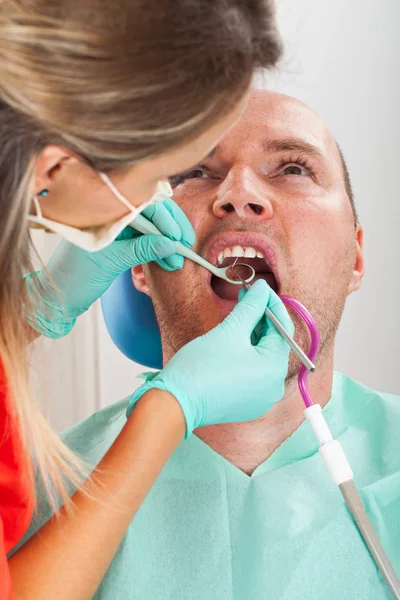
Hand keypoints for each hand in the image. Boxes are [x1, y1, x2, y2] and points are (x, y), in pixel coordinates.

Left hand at [24, 199, 194, 337]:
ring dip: (165, 240)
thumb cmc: (74, 278)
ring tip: (179, 257)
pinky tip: (168, 256)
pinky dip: (156, 247)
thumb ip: (142, 249)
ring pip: (148, 226)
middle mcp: (109, 215)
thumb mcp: (111, 262)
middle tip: (186, 244)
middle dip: (170, 227)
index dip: (164, 217)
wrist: (57, 298)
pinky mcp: (117, 243)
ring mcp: (114, 229)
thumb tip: (171, 243)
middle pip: (149, 212)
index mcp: (102, 211)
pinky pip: (142, 239)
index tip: (178, 236)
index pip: (141, 203)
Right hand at [128, 280, 293, 436]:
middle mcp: (274, 386)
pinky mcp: (248, 403)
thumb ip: (251, 307)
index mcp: (274, 368)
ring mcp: (262, 398)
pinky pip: (255, 373)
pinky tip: (234, 342)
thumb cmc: (202, 366)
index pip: (283, 328)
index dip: (272, 304)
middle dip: (261, 319)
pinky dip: (248, 355)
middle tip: (246, 298)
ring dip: (254, 336)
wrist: (176, 403)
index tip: (260, 288)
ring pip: (263, 358)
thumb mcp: (230, 330)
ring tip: (238, 317)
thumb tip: (262, 289)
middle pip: (274, 344)